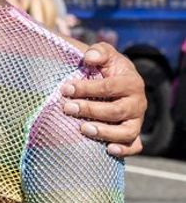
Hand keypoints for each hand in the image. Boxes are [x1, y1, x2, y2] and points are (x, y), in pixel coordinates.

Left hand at [60, 41, 145, 156]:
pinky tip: (108, 150)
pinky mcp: (133, 134)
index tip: (65, 88)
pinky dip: (124, 150)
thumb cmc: (107, 69)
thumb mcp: (105, 55)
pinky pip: (134, 146)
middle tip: (67, 108)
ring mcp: (136, 121)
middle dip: (90, 110)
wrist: (117, 84)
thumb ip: (99, 52)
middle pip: (116, 111)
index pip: (110, 87)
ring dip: (105, 132)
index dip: (87, 88)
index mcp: (132, 82)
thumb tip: (89, 58)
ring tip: (84, 129)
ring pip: (126, 132)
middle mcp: (138, 103)